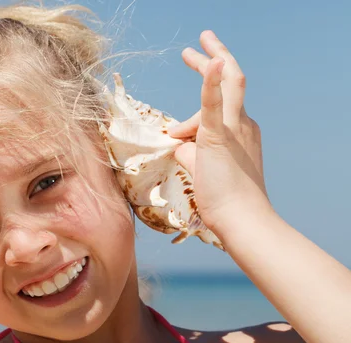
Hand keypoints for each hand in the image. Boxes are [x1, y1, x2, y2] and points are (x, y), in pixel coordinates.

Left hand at [168, 30, 270, 235]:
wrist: (241, 218)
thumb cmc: (223, 198)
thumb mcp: (202, 167)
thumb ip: (189, 150)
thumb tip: (177, 141)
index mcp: (242, 130)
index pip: (218, 107)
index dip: (195, 109)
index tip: (180, 120)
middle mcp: (244, 123)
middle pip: (231, 81)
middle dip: (214, 58)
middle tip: (197, 45)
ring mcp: (236, 128)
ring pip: (226, 86)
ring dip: (208, 62)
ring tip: (190, 51)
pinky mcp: (220, 137)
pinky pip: (215, 104)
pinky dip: (211, 82)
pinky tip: (210, 61)